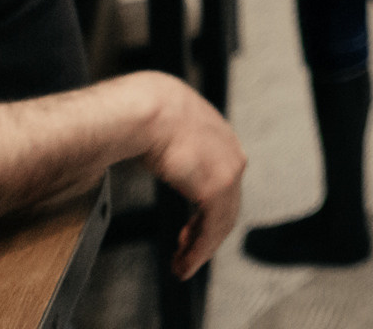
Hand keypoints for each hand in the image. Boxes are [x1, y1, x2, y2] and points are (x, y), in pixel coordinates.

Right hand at [134, 72, 245, 279]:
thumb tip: (143, 142)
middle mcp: (230, 152)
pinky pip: (212, 228)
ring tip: (183, 265)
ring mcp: (227, 170)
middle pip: (225, 203)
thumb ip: (163, 138)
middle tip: (187, 253)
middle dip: (205, 232)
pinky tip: (186, 261)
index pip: (221, 179)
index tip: (192, 226)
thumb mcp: (161, 123)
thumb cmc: (145, 110)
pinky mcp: (217, 188)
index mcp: (217, 135)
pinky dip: (200, 250)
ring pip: (221, 221)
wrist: (148, 108)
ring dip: (202, 248)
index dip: (207, 206)